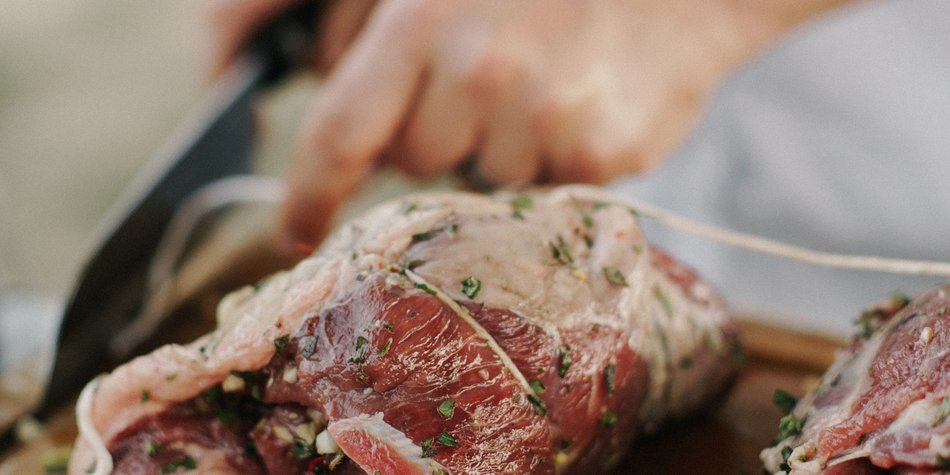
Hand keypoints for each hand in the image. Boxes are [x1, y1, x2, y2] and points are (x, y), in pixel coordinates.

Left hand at [209, 0, 852, 248]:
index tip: (296, 231)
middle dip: (436, 133)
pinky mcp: (596, 156)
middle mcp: (480, 71)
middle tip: (490, 78)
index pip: (339, 135)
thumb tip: (299, 72)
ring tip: (548, 84)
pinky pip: (541, 192)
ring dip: (502, 146)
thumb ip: (366, 19)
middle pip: (414, 161)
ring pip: (480, 181)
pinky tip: (582, 107)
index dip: (309, 195)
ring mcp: (542, 118)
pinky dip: (554, 161)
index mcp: (424, 18)